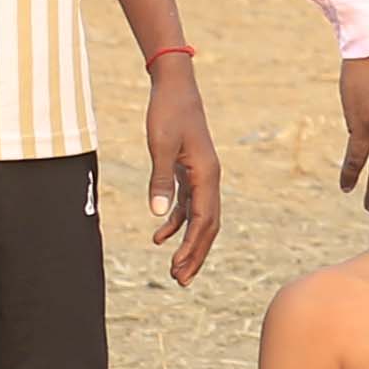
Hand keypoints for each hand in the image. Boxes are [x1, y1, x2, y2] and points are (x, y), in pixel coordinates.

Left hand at [143, 56, 225, 284]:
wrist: (175, 87)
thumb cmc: (167, 113)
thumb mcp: (160, 145)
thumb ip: (160, 180)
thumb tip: (157, 215)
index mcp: (207, 175)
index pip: (204, 220)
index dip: (193, 247)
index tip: (179, 268)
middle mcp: (210, 178)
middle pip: (208, 225)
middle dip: (195, 254)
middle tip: (180, 280)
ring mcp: (202, 175)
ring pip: (200, 218)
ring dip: (188, 243)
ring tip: (174, 268)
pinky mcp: (190, 171)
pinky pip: (189, 204)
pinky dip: (177, 222)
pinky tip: (160, 236)